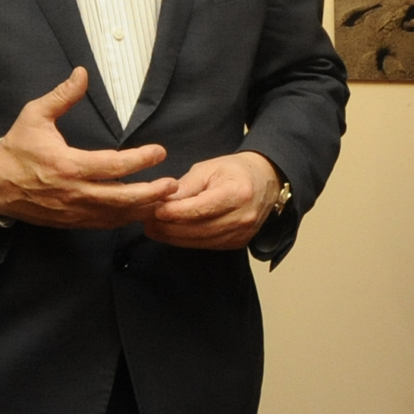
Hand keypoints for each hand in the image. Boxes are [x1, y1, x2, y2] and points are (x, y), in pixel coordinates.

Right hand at [0, 68, 175, 228]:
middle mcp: (75, 192)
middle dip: (151, 192)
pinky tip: (141, 211)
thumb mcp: (35, 116)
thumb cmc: (16, 149)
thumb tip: (82, 73)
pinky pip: (104, 224)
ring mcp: (74, 210)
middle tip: (173, 183)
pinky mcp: (71, 221)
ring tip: (166, 199)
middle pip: (121, 198)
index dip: (140, 160)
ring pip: (116, 215)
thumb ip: (62, 96)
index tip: (159, 152)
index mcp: (69, 165)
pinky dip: (124, 219)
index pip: (113, 165)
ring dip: (143, 208)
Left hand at [145, 152, 281, 250]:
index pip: (201, 208)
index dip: (176, 212)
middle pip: (199, 229)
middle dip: (170, 227)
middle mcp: (243, 217)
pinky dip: (187, 241)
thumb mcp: (209, 168)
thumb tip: (162, 201)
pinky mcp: (238, 243)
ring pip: (201, 241)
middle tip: (147, 222)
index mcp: (238, 193)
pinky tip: (172, 234)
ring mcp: (243, 233)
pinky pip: (207, 245)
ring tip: (154, 228)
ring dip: (174, 237)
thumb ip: (186, 186)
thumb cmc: (235, 171)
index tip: (154, 211)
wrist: (265, 180)